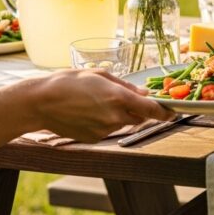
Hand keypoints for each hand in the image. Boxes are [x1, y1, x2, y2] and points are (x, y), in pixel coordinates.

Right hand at [28, 70, 173, 142]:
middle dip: (138, 109)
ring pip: (123, 123)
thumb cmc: (68, 82)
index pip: (152, 109)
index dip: (166, 112)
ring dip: (119, 115)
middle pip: (139, 117)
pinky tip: (88, 112)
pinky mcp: (94, 138)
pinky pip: (108, 130)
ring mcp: (104, 130)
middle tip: (121, 98)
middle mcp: (114, 116)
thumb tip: (143, 92)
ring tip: (97, 102)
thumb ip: (125, 86)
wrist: (40, 103)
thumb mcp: (100, 75)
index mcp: (119, 98)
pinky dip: (105, 122)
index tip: (173, 112)